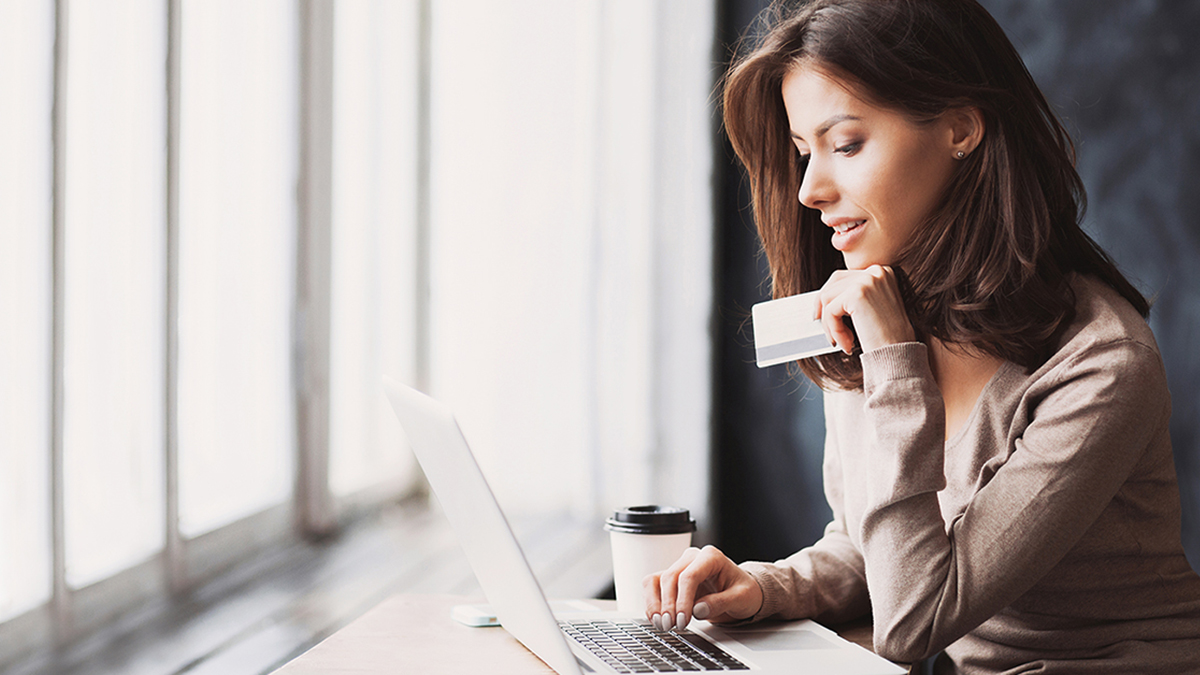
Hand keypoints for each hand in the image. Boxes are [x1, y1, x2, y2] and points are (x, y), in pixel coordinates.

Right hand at [642, 545, 762, 630]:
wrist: (741, 593)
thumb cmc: (744, 591)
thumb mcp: (742, 598)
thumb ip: (721, 602)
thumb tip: (698, 610)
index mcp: (711, 557)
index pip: (689, 576)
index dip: (683, 599)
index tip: (683, 620)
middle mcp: (692, 559)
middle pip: (670, 578)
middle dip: (668, 605)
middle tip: (671, 626)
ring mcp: (680, 568)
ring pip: (655, 580)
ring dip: (654, 604)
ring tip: (661, 624)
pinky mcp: (672, 581)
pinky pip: (653, 588)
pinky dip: (652, 604)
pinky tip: (657, 619)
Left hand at [816, 265, 914, 353]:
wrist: (900, 353)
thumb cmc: (888, 337)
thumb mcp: (873, 307)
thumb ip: (855, 295)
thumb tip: (825, 296)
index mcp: (882, 272)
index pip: (844, 277)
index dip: (830, 295)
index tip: (822, 312)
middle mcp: (876, 271)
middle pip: (833, 283)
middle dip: (823, 307)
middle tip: (821, 324)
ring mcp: (867, 280)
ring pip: (827, 298)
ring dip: (830, 324)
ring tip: (843, 342)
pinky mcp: (857, 294)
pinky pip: (830, 311)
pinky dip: (834, 330)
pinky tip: (847, 344)